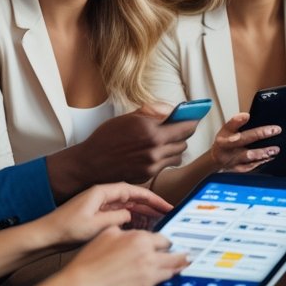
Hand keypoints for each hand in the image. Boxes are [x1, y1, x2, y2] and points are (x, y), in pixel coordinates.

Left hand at [39, 182, 172, 247]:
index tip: (164, 204)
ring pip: (127, 205)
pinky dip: (131, 217)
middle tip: (166, 212)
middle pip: (132, 196)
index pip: (133, 191)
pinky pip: (119, 213)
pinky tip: (139, 224)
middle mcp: (102, 195)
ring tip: (157, 219)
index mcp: (102, 192)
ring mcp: (99, 204)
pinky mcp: (96, 213)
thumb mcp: (95, 225)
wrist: (45, 235)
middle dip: (150, 204)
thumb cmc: (65, 228)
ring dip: (142, 211)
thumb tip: (131, 215)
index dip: (151, 197)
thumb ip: (117, 218)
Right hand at [61, 108, 197, 189]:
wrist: (90, 164)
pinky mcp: (149, 175)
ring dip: (175, 147)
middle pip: (184, 141)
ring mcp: (152, 164)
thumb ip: (152, 112)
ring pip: (178, 155)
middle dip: (183, 134)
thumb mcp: (128, 117)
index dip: (192, 121)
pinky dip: (165, 158)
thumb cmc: (106, 138)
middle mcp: (155, 149)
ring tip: (165, 141)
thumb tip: (171, 109)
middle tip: (177, 128)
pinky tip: (154, 152)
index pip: (185, 127)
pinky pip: (167, 165)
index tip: (194, 118)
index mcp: (151, 131)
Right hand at [65, 227, 188, 285]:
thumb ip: (123, 229)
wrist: (81, 285)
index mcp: (141, 240)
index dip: (166, 241)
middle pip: (175, 257)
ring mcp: (147, 277)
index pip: (164, 239)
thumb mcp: (106, 233)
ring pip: (169, 273)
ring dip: (173, 271)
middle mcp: (148, 257)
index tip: (170, 244)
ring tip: (178, 270)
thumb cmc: (90, 260)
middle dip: (181, 257)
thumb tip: (130, 229)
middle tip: (188, 257)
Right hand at [210, 112, 280, 171]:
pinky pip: (250, 166)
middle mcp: (227, 147)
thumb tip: (250, 115)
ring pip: (248, 155)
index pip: (230, 125)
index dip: (237, 120)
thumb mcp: (227, 131)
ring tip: (275, 149)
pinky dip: (260, 162)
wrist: (215, 163)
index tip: (247, 116)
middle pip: (243, 139)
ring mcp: (232, 159)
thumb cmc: (224, 143)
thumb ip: (237, 124)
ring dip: (263, 152)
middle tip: (276, 130)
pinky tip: (270, 158)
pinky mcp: (237, 169)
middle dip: (260, 134)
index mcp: (224, 135)